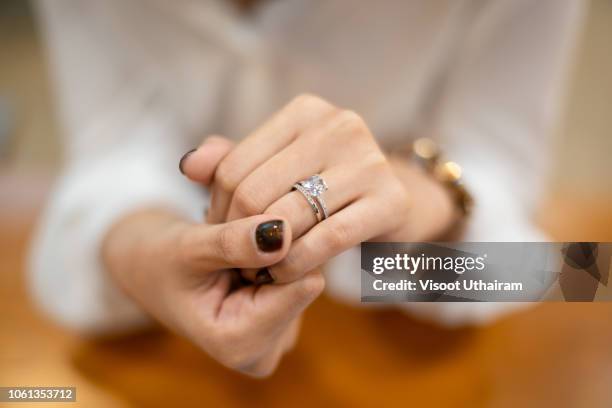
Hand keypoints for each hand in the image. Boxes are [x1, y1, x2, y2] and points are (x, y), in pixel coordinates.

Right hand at [102, 209, 323, 376]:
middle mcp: (268, 350)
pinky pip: (306, 271)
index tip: (246, 228)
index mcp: (241, 345)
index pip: (304, 283)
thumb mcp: (187, 248)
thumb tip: (282, 231)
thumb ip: (232, 243)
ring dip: (280, 248)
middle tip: (235, 238)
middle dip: (280, 248)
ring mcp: (280, 336)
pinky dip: (281, 254)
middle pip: (309, 277)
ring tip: (235, 249)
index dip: (283, 245)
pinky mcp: (287, 318)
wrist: (152, 269)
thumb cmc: (160, 262)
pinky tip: (248, 255)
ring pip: (311, 270)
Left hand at [182, 94, 453, 283]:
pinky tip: (285, 274)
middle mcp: (339, 126)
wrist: (392, 205)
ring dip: (265, 256)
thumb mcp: (276, 169)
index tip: (221, 235)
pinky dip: (297, 264)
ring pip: (288, 219)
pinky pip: (326, 240)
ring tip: (257, 270)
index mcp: (305, 111)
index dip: (218, 210)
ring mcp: (369, 160)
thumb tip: (188, 164)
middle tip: (236, 260)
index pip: (234, 166)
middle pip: (255, 192)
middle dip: (238, 235)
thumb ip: (231, 163)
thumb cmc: (325, 186)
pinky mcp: (391, 200)